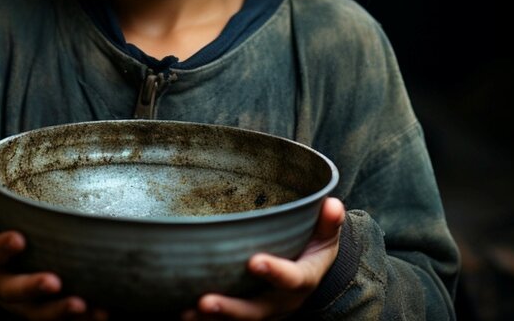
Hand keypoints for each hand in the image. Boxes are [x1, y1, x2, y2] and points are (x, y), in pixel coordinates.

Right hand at [0, 177, 106, 319]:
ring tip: (83, 306)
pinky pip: (59, 320)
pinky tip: (101, 313)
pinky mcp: (43, 311)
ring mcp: (23, 303)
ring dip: (60, 311)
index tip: (19, 239)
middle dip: (34, 287)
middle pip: (14, 292)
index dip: (2, 248)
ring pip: (38, 313)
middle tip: (54, 282)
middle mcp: (1, 285)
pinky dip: (81, 320)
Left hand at [182, 197, 345, 320]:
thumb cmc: (314, 246)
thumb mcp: (326, 235)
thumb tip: (332, 204)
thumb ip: (329, 223)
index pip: (292, 278)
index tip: (254, 261)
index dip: (275, 272)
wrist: (312, 274)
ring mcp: (264, 312)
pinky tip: (181, 314)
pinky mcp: (249, 315)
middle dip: (231, 309)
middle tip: (206, 301)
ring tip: (187, 313)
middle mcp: (283, 302)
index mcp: (304, 279)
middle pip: (258, 310)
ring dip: (212, 320)